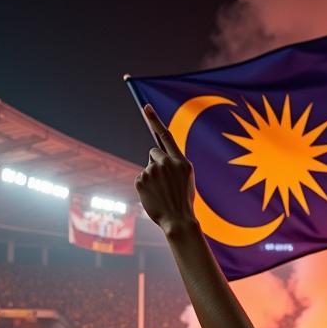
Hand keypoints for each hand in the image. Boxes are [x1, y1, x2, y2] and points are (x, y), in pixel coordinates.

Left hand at [135, 105, 196, 235]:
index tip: (145, 107)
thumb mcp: (186, 178)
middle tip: (164, 181)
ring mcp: (153, 171)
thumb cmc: (183, 200)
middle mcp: (167, 163)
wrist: (178, 220)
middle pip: (154, 152)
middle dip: (156, 162)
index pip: (166, 136)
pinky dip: (145, 186)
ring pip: (148, 167)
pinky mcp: (141, 180)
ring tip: (161, 192)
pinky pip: (140, 178)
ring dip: (152, 177)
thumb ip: (174, 164)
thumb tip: (155, 155)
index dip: (155, 120)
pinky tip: (153, 196)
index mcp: (182, 162)